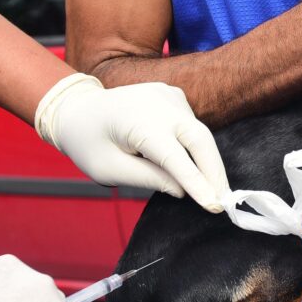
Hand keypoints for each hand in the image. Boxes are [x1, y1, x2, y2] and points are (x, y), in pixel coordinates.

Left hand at [35, 74, 228, 212]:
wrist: (78, 109)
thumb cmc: (89, 143)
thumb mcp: (110, 170)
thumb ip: (148, 179)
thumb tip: (183, 190)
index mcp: (137, 121)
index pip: (175, 158)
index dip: (197, 183)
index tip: (214, 206)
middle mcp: (158, 103)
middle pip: (200, 139)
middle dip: (214, 172)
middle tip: (223, 201)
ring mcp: (168, 95)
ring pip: (199, 133)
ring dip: (208, 161)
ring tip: (211, 189)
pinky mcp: (174, 96)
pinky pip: (192, 125)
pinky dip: (197, 147)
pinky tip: (193, 164)